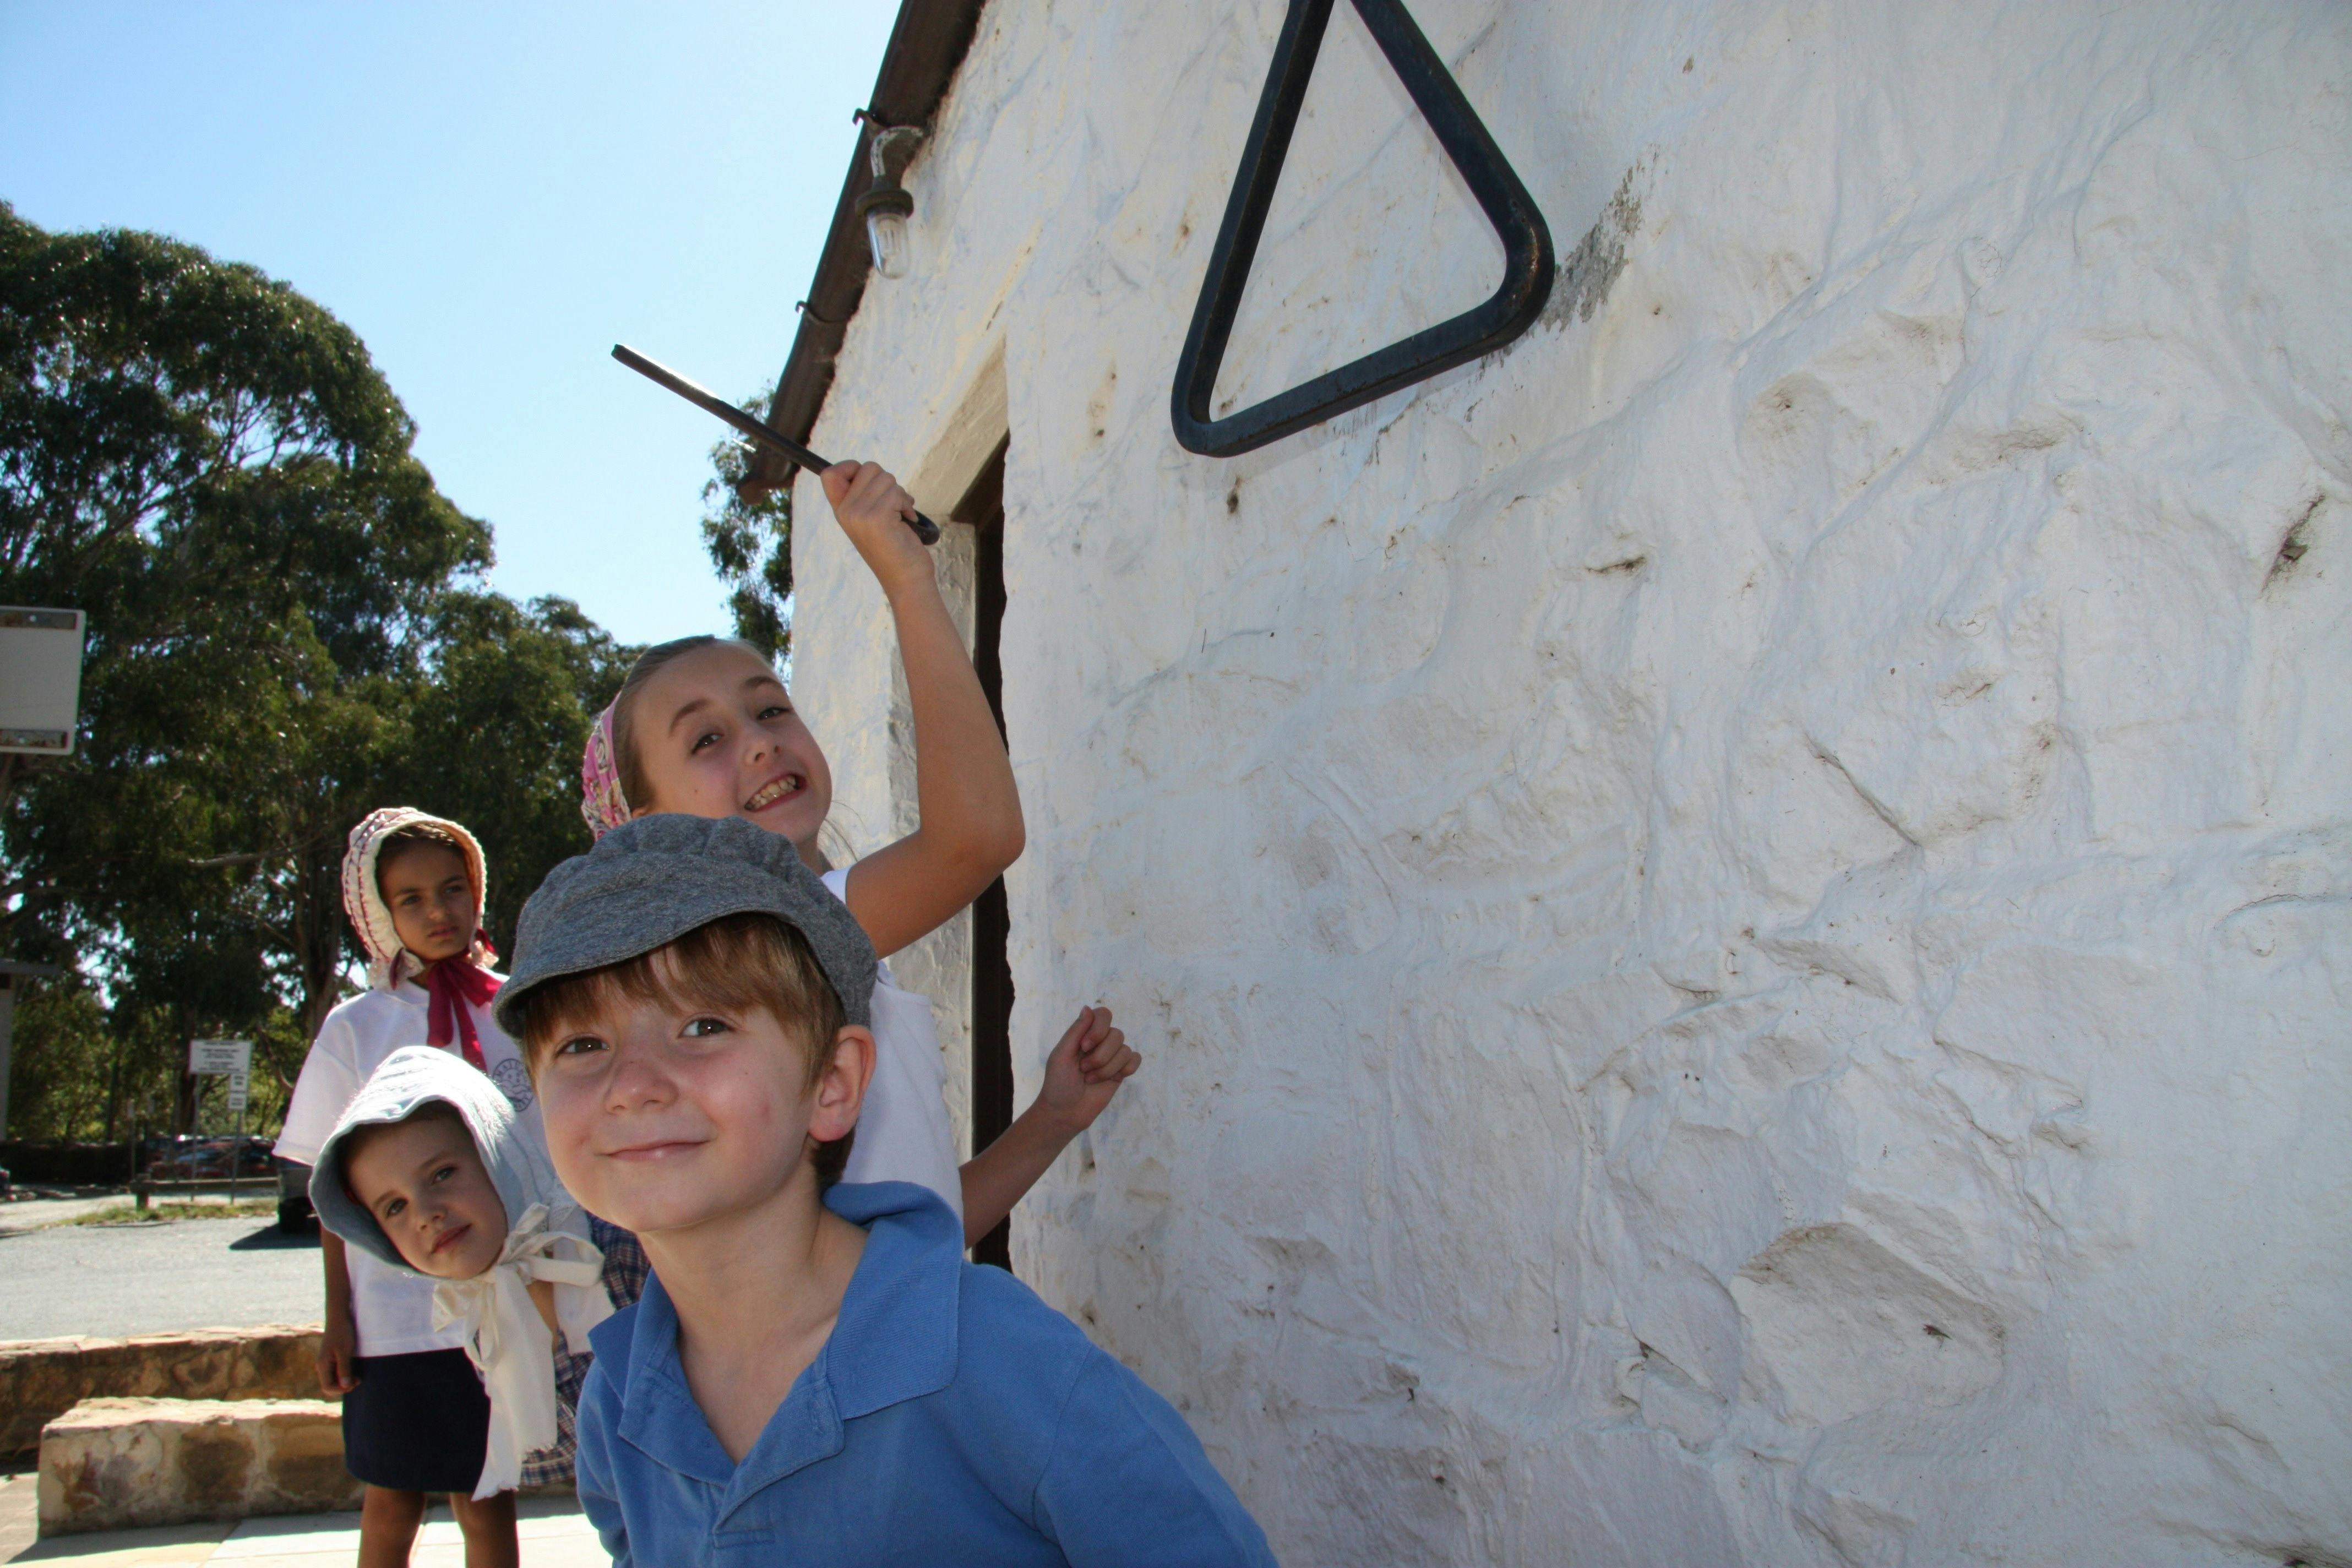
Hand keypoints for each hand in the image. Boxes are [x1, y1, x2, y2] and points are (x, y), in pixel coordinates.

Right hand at [317, 1312, 358, 1395]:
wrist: (338, 1318)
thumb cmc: (342, 1333)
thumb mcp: (345, 1351)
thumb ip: (344, 1369)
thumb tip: (345, 1386)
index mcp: (323, 1365)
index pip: (328, 1387)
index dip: (341, 1390)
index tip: (354, 1383)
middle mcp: (321, 1366)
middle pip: (329, 1386)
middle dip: (343, 1387)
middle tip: (358, 1380)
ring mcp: (325, 1363)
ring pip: (333, 1380)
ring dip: (344, 1382)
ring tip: (357, 1377)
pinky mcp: (330, 1359)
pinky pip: (335, 1373)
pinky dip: (344, 1375)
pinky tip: (353, 1371)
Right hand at [820, 460, 930, 595]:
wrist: (906, 580)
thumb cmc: (895, 548)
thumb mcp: (872, 520)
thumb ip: (865, 497)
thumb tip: (872, 471)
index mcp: (840, 511)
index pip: (829, 473)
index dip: (851, 466)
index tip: (871, 481)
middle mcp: (845, 512)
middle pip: (868, 468)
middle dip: (888, 482)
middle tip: (894, 505)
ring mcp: (859, 515)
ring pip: (886, 478)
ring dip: (900, 494)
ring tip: (901, 515)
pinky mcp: (877, 518)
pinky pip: (897, 492)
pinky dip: (907, 504)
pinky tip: (907, 521)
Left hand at [1033, 1006, 1140, 1137]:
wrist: (1065, 1112)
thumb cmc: (1058, 1083)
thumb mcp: (1061, 1055)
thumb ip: (1076, 1031)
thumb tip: (1088, 1007)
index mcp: (1084, 1034)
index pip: (1104, 1015)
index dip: (1098, 1029)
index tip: (1084, 1047)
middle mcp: (1100, 1042)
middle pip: (1117, 1034)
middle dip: (1100, 1056)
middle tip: (1083, 1069)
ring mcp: (1112, 1057)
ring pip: (1125, 1050)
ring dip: (1106, 1069)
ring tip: (1090, 1079)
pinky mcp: (1121, 1072)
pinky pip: (1135, 1060)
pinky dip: (1125, 1070)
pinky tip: (1113, 1079)